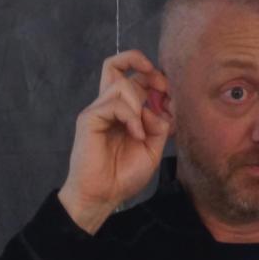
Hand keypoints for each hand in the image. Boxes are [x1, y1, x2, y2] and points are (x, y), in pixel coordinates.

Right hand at [58, 50, 172, 233]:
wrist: (103, 195)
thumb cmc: (123, 175)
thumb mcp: (153, 148)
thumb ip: (159, 125)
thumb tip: (159, 107)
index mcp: (124, 111)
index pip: (134, 77)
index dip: (154, 76)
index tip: (170, 93)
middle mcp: (109, 106)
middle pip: (117, 64)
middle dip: (146, 69)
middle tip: (162, 86)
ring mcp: (98, 111)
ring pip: (121, 84)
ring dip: (139, 104)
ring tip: (141, 131)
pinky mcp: (89, 118)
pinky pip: (114, 103)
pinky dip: (131, 117)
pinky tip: (136, 135)